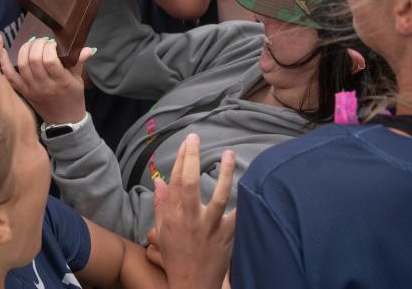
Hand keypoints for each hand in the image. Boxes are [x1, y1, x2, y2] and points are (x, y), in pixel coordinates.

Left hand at [0, 37, 91, 124]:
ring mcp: (31, 89)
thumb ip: (79, 62)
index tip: (53, 43)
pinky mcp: (22, 91)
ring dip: (25, 49)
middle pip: (34, 60)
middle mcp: (44, 85)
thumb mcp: (78, 80)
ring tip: (32, 44)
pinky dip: (4, 63)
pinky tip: (2, 51)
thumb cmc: (72, 98)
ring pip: (22, 65)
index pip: (50, 60)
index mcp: (60, 82)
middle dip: (37, 45)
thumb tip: (89, 48)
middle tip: (42, 41)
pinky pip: (9, 76)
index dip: (49, 47)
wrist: (64, 121)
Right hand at [150, 135, 235, 288]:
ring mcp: (210, 227)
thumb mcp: (161, 230)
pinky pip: (238, 216)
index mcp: (173, 216)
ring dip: (225, 173)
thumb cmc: (175, 256)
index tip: (187, 142)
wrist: (192, 284)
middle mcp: (190, 219)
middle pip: (191, 183)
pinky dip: (245, 202)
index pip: (176, 181)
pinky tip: (251, 185)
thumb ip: (161, 204)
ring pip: (219, 196)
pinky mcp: (227, 237)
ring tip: (229, 154)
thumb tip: (160, 180)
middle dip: (193, 157)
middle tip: (195, 138)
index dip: (181, 159)